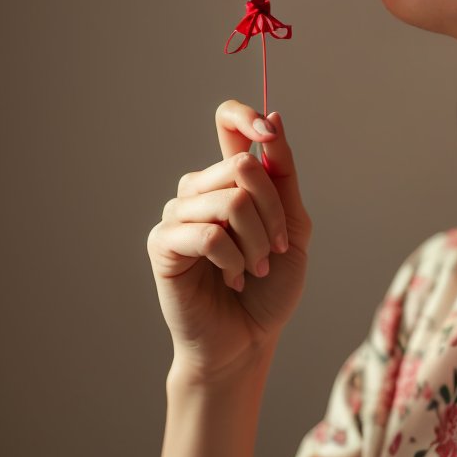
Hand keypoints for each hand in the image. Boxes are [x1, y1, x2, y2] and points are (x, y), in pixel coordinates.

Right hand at [146, 100, 311, 380]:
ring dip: (257, 240)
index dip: (246, 116)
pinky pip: (209, 232)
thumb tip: (273, 118)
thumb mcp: (293, 225)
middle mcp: (201, 189)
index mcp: (231, 179)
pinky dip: (234, 258)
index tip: (268, 132)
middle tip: (275, 248)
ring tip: (256, 268)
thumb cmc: (271, 285)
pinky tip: (232, 277)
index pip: (226, 121)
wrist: (249, 340)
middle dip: (273, 210)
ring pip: (231, 200)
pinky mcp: (163, 244)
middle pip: (242, 165)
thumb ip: (283, 175)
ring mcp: (178, 215)